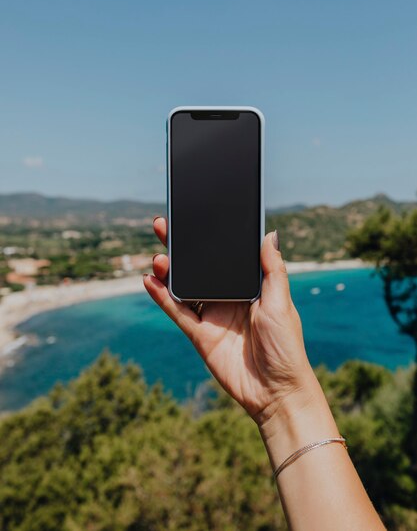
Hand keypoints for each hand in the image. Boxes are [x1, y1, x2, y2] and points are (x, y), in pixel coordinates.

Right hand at [143, 218, 316, 426]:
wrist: (276, 391)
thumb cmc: (287, 345)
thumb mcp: (281, 302)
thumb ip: (272, 269)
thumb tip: (269, 233)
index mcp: (248, 286)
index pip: (224, 256)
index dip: (209, 238)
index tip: (194, 218)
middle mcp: (228, 297)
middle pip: (199, 267)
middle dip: (181, 247)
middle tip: (164, 226)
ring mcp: (212, 315)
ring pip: (184, 287)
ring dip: (169, 271)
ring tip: (159, 258)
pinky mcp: (200, 335)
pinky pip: (177, 312)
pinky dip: (163, 298)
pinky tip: (150, 282)